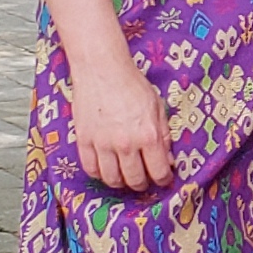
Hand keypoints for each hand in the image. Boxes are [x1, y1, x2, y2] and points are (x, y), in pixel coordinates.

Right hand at [69, 55, 175, 193]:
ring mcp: (102, 143)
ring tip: (124, 176)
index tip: (163, 178)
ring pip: (111, 179)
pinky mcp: (84, 140)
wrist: (102, 68)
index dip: (163, 179)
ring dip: (120, 182)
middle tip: (143, 180)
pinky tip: (105, 169)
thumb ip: (164, 135)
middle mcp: (126, 143)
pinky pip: (90, 168)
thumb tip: (168, 160)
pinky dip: (98, 174)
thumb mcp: (157, 107)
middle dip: (142, 184)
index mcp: (148, 135)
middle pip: (134, 180)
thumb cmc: (132, 84)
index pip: (158, 172)